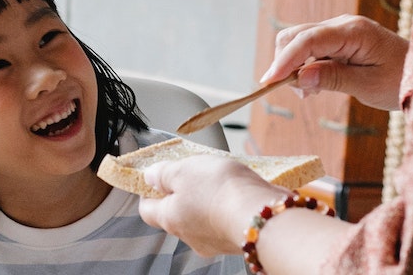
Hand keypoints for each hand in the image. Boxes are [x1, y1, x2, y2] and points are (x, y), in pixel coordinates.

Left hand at [138, 156, 286, 255]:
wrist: (264, 215)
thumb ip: (163, 173)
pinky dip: (229, 208)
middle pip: (177, 213)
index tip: (157, 177)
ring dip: (209, 200)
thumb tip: (150, 176)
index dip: (150, 191)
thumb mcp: (184, 170)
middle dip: (184, 193)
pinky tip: (239, 194)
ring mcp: (214, 242)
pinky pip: (226, 221)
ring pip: (203, 218)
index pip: (148, 209)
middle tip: (195, 173)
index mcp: (170, 219)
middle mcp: (189, 236)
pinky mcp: (236, 240)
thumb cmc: (222, 192)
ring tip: (222, 181)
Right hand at [260, 14, 406, 110]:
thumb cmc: (402, 80)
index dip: (285, 59)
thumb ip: (333, 78)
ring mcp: (340, 30)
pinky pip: (312, 48)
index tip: (269, 81)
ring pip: (300, 40)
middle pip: (297, 35)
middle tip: (295, 93)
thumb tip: (298, 78)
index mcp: (354, 31)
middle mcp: (344, 24)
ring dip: (294, 65)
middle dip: (285, 62)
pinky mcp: (340, 39)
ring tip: (308, 93)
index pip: (309, 39)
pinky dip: (305, 65)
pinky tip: (315, 85)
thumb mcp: (368, 86)